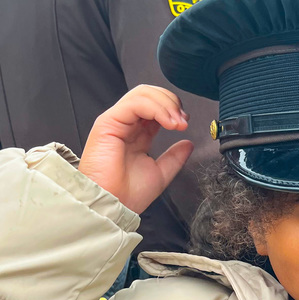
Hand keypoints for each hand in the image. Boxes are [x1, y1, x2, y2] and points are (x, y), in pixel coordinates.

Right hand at [79, 85, 193, 213]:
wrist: (112, 206)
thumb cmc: (128, 195)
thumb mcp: (160, 173)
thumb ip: (174, 157)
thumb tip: (188, 143)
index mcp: (137, 134)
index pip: (155, 106)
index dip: (173, 109)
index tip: (185, 123)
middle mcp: (126, 124)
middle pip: (149, 94)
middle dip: (171, 102)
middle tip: (183, 121)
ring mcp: (116, 121)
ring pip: (142, 93)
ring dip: (166, 104)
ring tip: (178, 122)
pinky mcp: (108, 122)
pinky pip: (135, 103)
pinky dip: (156, 108)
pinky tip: (168, 122)